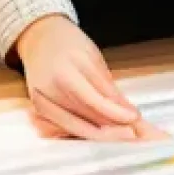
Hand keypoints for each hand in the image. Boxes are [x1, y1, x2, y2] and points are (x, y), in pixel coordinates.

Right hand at [16, 15, 164, 141]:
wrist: (40, 39)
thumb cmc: (68, 43)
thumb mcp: (92, 57)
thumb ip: (107, 87)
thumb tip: (128, 111)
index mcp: (64, 74)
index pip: (94, 101)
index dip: (115, 113)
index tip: (134, 118)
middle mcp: (48, 93)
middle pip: (84, 120)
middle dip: (111, 131)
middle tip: (134, 134)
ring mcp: (40, 106)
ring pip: (76, 129)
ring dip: (100, 135)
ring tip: (123, 135)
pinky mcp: (38, 112)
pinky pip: (64, 128)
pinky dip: (83, 132)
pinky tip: (100, 133)